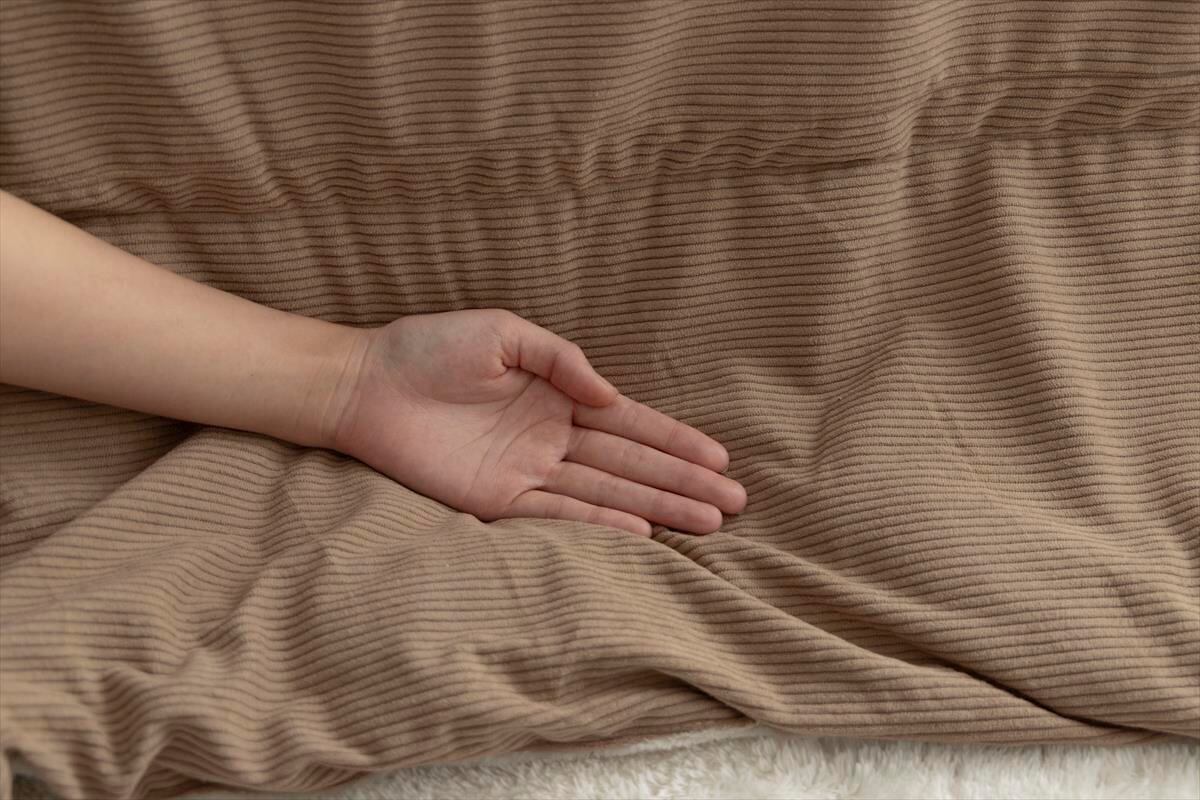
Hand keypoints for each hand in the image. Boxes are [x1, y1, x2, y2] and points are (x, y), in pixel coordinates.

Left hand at [332, 309, 746, 535]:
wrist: (365, 384)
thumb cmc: (428, 348)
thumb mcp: (503, 332)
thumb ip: (561, 359)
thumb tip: (610, 395)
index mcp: (557, 395)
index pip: (630, 421)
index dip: (675, 440)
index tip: (719, 457)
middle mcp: (551, 437)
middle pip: (630, 462)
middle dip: (681, 481)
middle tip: (734, 502)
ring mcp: (526, 471)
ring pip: (605, 492)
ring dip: (655, 507)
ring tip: (706, 522)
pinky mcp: (494, 498)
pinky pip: (555, 515)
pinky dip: (597, 525)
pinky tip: (639, 533)